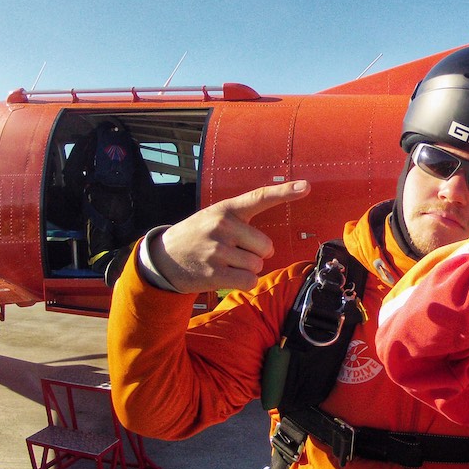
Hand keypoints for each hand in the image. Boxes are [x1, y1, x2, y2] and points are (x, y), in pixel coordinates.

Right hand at [149, 181, 311, 294]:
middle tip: (235, 252)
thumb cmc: (198, 237)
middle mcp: (222, 226)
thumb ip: (241, 221)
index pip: (260, 197)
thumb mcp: (214, 217)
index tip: (306, 186)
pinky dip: (244, 282)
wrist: (163, 258)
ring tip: (224, 263)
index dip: (285, 192)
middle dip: (257, 254)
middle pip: (266, 247)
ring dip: (247, 269)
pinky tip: (226, 276)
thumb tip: (269, 247)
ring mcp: (217, 250)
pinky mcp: (213, 273)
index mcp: (226, 209)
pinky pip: (249, 281)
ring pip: (257, 266)